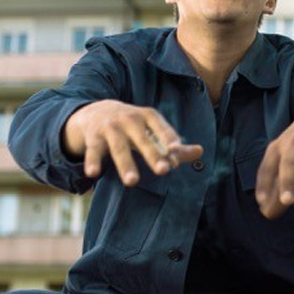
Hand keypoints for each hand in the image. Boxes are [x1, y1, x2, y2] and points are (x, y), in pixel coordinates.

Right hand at [64, 100, 202, 186]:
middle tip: (164, 171)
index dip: (169, 139)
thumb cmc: (133, 126)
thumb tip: (200, 152)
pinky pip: (93, 151)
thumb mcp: (152, 130)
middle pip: (142, 139)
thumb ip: (173, 144)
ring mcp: (110, 128)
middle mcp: (129, 120)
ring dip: (125, 164)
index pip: (161, 128)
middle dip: (152, 154)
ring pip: (118, 148)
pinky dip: (93, 162)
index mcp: (148, 116)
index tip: (176, 151)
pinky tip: (92, 174)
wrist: (97, 111)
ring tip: (132, 182)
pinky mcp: (94, 139)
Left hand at [255, 111, 293, 218]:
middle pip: (288, 163)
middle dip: (287, 181)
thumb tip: (265, 213)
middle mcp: (292, 143)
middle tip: (286, 201)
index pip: (267, 168)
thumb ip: (275, 185)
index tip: (262, 203)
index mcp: (277, 149)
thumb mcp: (281, 161)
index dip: (264, 184)